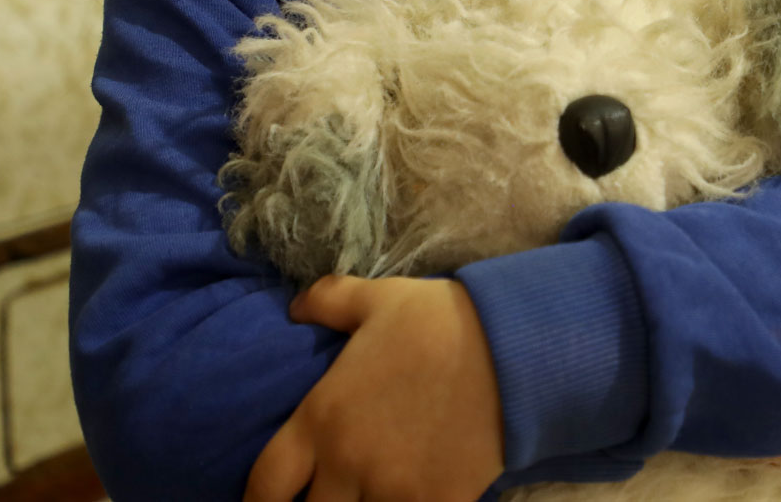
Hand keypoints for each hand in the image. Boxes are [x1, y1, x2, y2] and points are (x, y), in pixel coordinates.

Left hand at [245, 275, 504, 501]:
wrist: (515, 348)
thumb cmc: (441, 320)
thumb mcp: (379, 299)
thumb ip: (329, 301)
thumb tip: (296, 306)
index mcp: (323, 418)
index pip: (265, 486)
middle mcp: (348, 463)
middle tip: (325, 491)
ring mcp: (393, 489)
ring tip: (368, 492)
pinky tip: (411, 494)